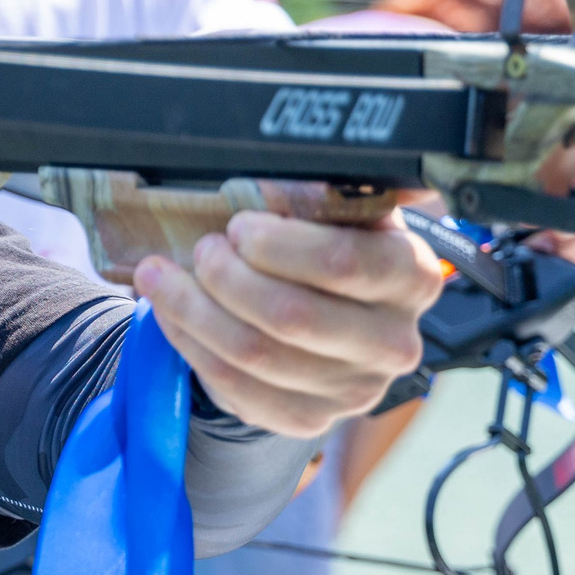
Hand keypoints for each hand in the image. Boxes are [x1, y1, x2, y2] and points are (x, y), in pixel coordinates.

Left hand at [135, 209, 442, 440]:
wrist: (322, 323)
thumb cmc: (324, 254)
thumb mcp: (338, 216)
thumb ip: (325, 192)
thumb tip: (303, 155)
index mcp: (410, 277)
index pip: (345, 263)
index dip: (278, 245)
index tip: (238, 226)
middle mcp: (394, 341)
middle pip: (293, 315)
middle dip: (228, 278)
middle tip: (201, 250)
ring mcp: (354, 389)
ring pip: (255, 354)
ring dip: (194, 310)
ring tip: (163, 276)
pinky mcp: (309, 418)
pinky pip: (237, 387)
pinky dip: (191, 345)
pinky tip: (171, 314)